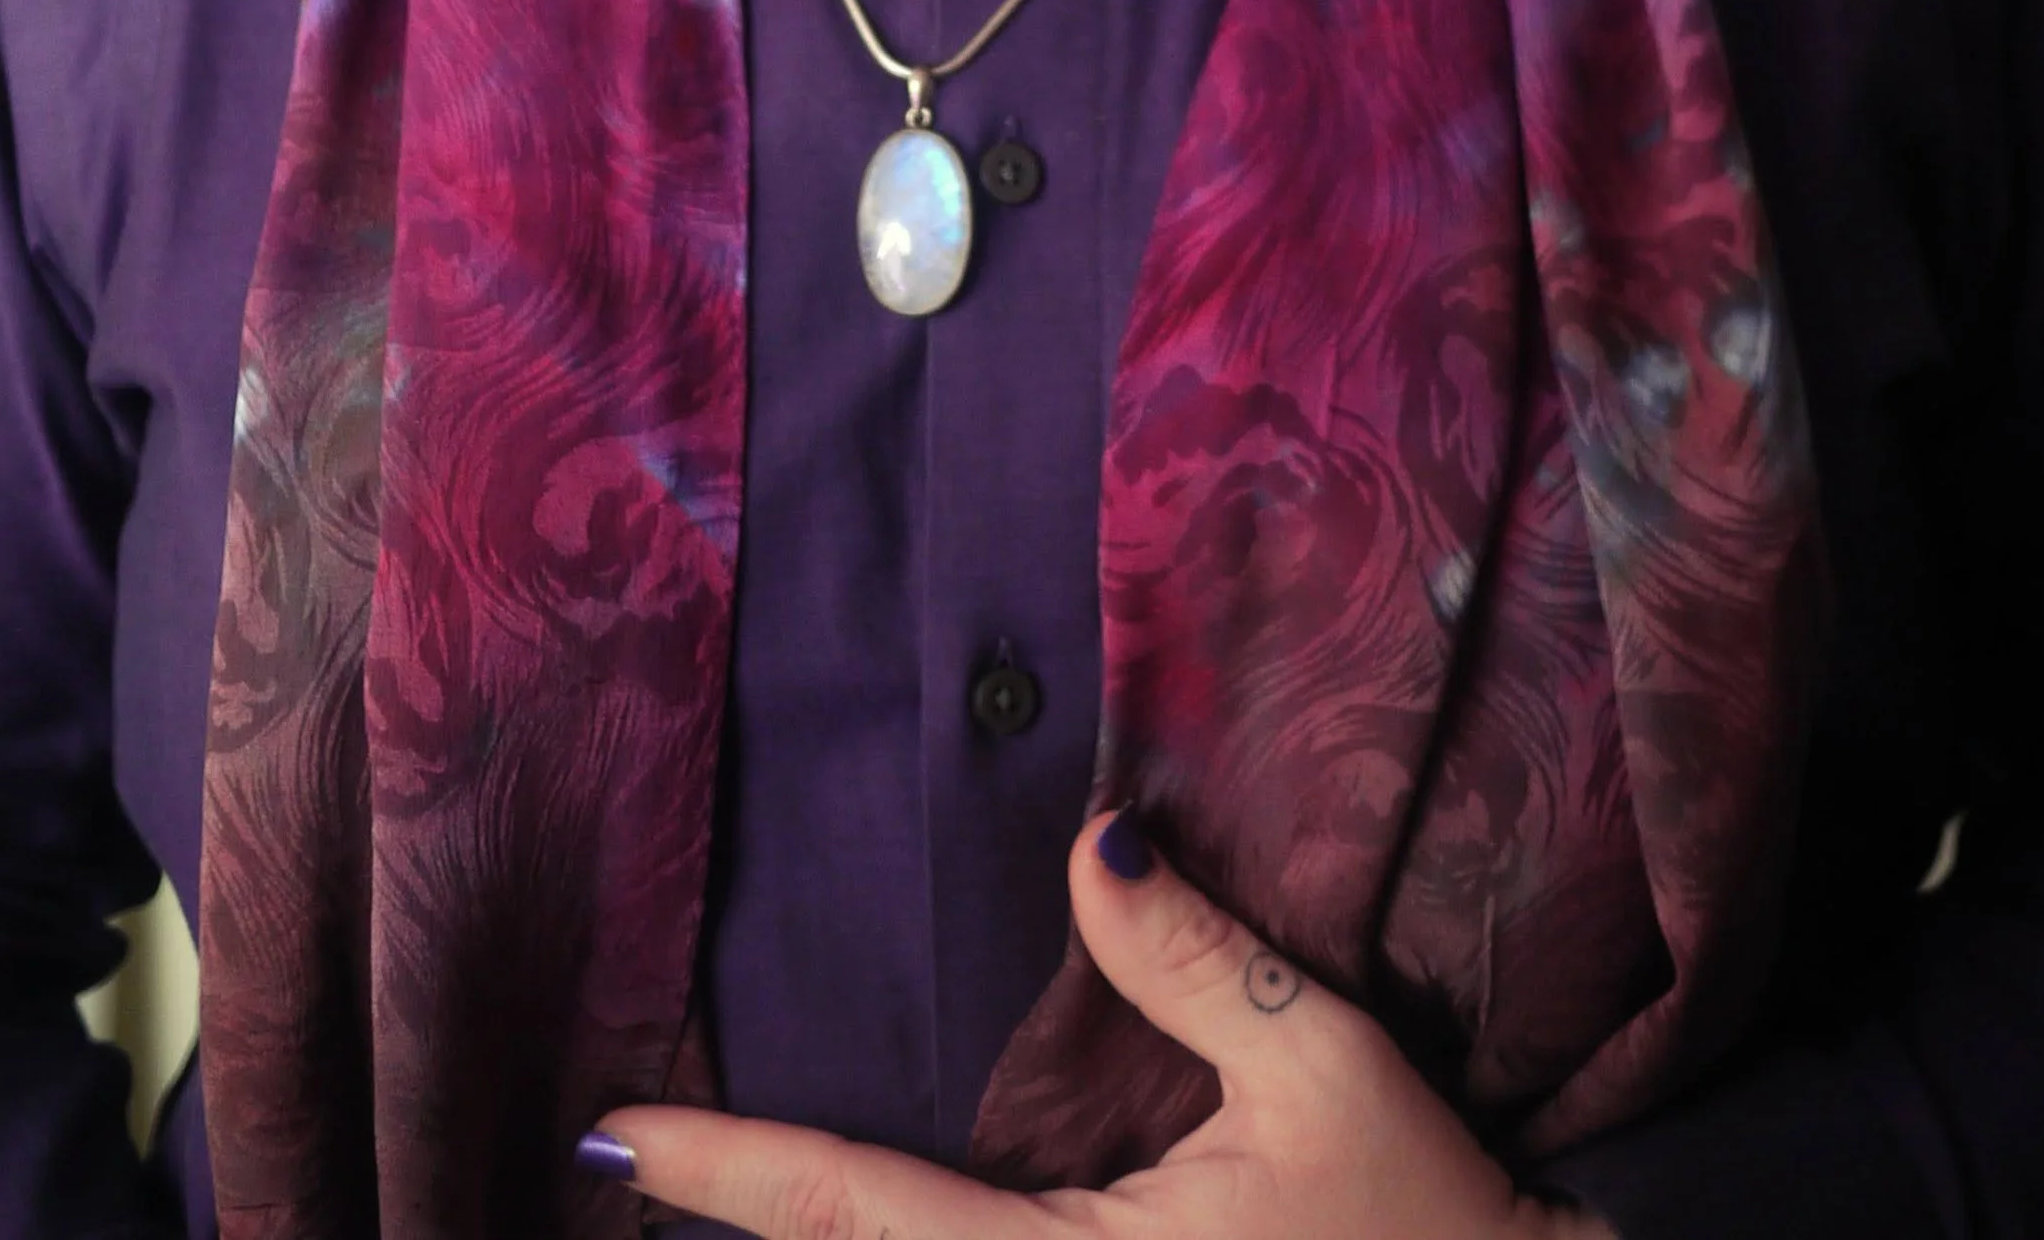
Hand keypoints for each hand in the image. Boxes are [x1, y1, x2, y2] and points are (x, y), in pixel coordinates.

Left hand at [579, 809, 1612, 1239]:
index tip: (613, 1129)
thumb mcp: (1321, 1069)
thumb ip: (1195, 962)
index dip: (728, 1169)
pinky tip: (845, 1229)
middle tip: (620, 1156)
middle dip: (738, 1227)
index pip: (858, 1214)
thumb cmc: (1430, 1218)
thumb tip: (1093, 842)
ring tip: (696, 1191)